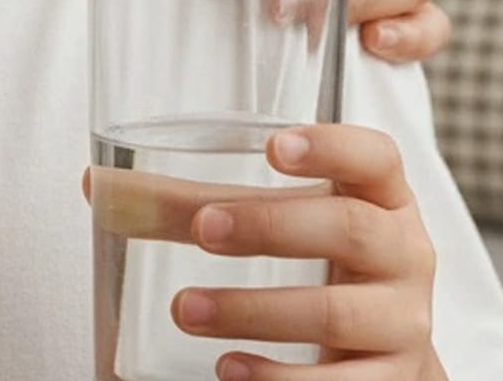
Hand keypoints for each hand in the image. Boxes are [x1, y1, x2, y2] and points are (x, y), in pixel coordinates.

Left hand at [177, 124, 442, 380]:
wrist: (382, 352)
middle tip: (202, 229)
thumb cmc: (323, 262)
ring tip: (185, 310)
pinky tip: (230, 369)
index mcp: (379, 196)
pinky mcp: (393, 378)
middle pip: (350, 229)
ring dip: (253, 310)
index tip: (274, 146)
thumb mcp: (275, 221)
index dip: (331, 146)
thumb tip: (98, 188)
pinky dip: (281, 378)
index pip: (374, 157)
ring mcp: (403, 320)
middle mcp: (403, 252)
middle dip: (269, 226)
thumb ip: (193, 203)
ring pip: (336, 312)